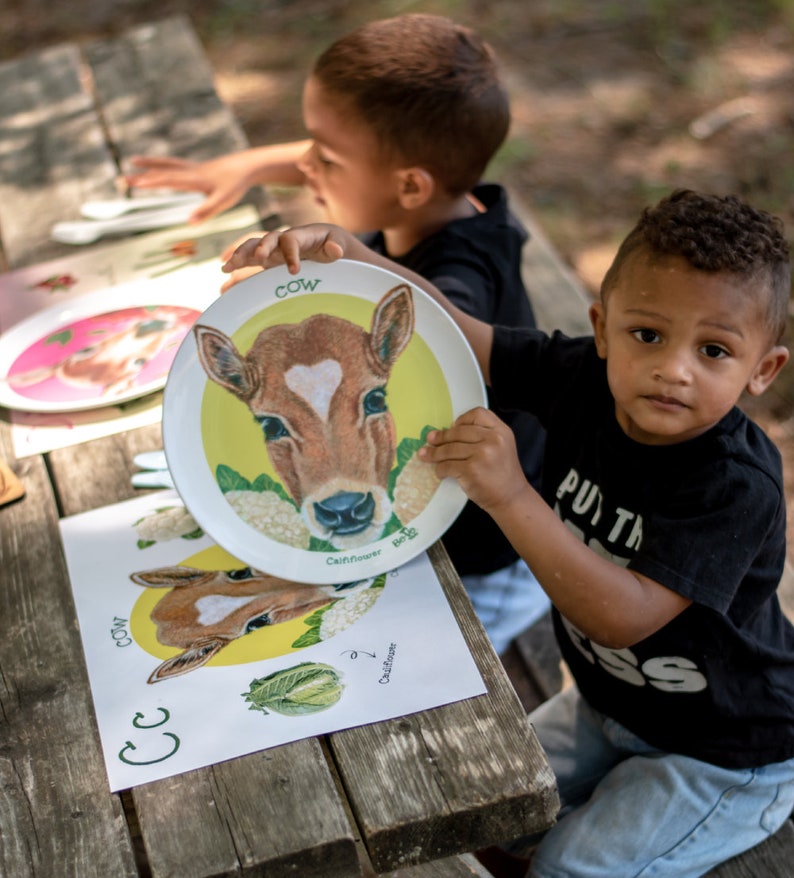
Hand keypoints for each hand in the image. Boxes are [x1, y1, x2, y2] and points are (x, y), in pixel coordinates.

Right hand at [125, 155, 252, 222]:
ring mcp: (192, 168)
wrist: (247, 166)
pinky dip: (163, 164)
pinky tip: (159, 166)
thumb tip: (188, 223)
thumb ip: (205, 211)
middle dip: (142, 176)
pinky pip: (175, 164)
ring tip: (133, 161)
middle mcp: (189, 171)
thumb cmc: (235, 185)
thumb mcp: (222, 201)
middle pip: (162, 172)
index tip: (134, 184)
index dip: (151, 183)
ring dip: (149, 164)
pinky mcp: (197, 168)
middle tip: (122, 179)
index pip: (168, 180)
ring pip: (166, 164)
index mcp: (193, 179)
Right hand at [222, 224, 350, 274]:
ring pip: (253, 247)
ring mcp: (273, 249)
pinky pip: (250, 260)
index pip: (290, 240)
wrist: (325, 241)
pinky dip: (238, 266)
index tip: (294, 272)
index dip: (290, 254)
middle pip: (266, 239)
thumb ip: (336, 246)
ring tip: (226, 268)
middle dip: (258, 248)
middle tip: (254, 260)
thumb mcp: (337, 244)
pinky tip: (225, 275)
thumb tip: (335, 250)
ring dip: (240, 255)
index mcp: (300, 235)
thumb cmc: (332, 243)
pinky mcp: (268, 259)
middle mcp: (283, 239)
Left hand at [420, 407, 527, 512]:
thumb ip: (483, 435)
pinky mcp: (471, 470)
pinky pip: (447, 465)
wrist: (511, 498)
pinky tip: (440, 472)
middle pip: (458, 431)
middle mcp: (493, 440)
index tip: (452, 427)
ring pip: (449, 449)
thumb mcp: (502, 446)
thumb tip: (448, 431)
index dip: (462, 419)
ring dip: (434, 454)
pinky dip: (440, 469)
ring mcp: (482, 454)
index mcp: (501, 431)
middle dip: (441, 437)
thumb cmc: (502, 473)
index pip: (477, 414)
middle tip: (430, 440)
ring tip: (425, 455)